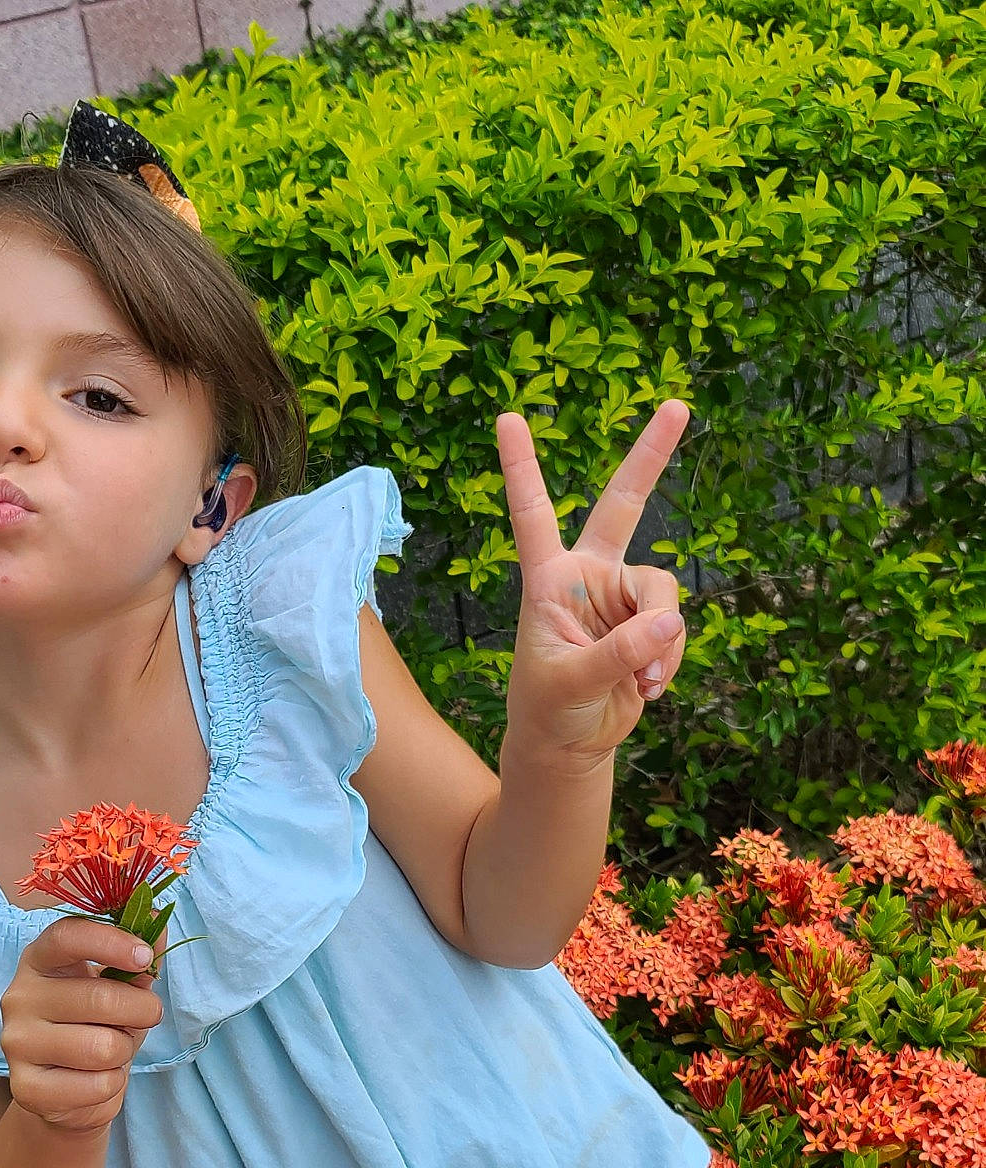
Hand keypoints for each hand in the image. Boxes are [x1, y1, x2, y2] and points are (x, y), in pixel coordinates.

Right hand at [0, 917, 164, 1135]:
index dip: (110, 942)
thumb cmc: (99, 1027)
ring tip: (111, 1051)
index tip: (144, 957)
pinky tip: (94, 1080)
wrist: (72, 1091)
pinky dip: (111, 1085)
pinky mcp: (26, 1087)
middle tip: (146, 1016)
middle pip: (100, 997)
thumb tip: (157, 921)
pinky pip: (96, 1085)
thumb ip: (139, 956)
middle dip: (143, 1011)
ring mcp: (17, 1043)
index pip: (67, 937)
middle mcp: (19, 997)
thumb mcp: (122, 987)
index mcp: (40, 961)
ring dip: (124, 1052)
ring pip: (103, 1047)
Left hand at [494, 398, 690, 766]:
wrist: (569, 745)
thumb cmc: (548, 709)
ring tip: (638, 682)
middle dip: (651, 457)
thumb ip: (619, 652)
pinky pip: (676, 628)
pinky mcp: (648, 625)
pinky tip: (647, 688)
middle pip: (624, 505)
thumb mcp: (571, 681)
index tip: (508, 416)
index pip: (533, 514)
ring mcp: (621, 599)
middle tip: (677, 405)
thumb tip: (669, 621)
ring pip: (665, 592)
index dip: (522, 467)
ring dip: (660, 643)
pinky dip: (668, 661)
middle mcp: (588, 577)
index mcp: (549, 579)